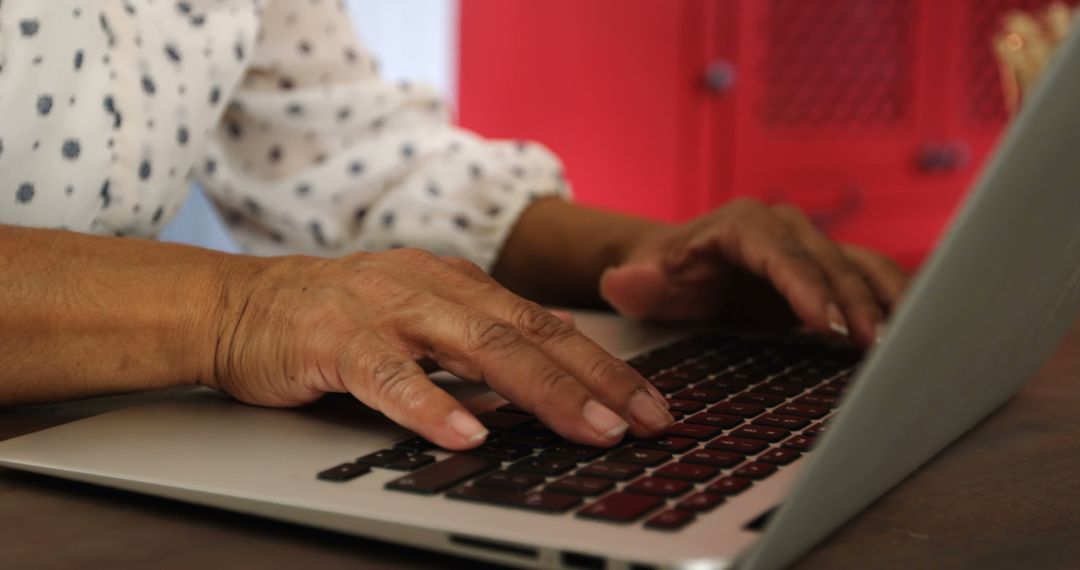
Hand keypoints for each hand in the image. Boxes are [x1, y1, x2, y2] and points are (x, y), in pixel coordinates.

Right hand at [210, 249, 673, 449]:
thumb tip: (545, 400)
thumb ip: (474, 354)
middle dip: (595, 379)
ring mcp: (385, 309)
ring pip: (476, 347)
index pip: (547, 327)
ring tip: (588, 427)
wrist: (236, 304)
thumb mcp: (419, 324)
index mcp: (459, 286)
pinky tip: (465, 435)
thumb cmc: (336, 322)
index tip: (651, 406)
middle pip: (529, 334)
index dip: (604, 365)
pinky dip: (429, 405)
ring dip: (539, 390)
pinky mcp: (334, 338)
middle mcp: (432, 288)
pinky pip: (388, 376)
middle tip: (645, 421)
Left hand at [600, 199, 907, 347]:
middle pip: (827, 261)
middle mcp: (783, 227)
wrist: (678, 267)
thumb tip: (626, 281)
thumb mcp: (643, 282)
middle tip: (872, 343)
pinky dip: (894, 299)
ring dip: (886, 299)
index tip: (820, 321)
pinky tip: (919, 328)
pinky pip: (871, 278)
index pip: (778, 253)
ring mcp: (811, 245)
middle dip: (851, 301)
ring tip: (909, 339)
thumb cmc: (663, 276)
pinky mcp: (828, 267)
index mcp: (741, 225)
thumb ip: (635, 283)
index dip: (802, 285)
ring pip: (860, 265)